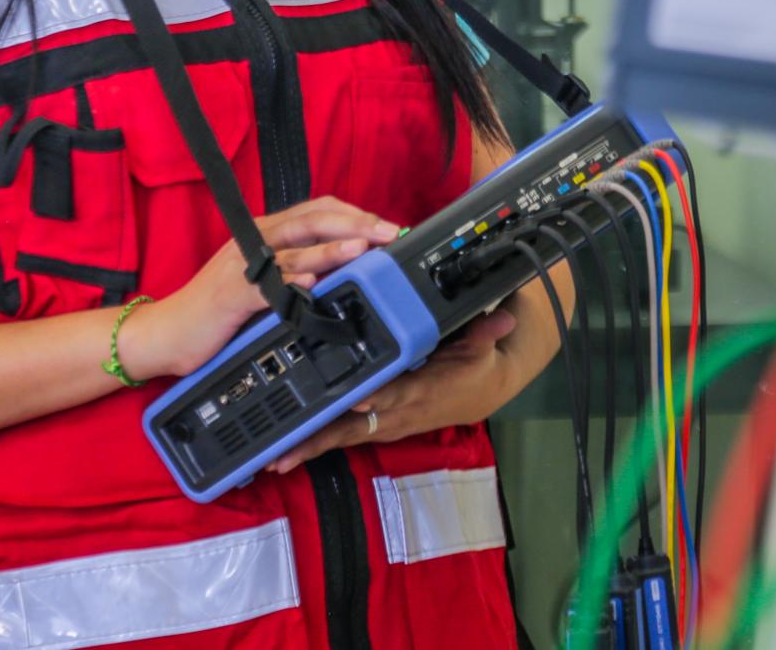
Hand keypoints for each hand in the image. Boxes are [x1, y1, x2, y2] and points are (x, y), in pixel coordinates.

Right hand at [118, 197, 400, 381]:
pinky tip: (311, 283)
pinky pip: (266, 286)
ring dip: (331, 249)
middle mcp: (255, 241)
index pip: (317, 209)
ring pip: (294, 249)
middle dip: (355, 224)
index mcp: (265, 232)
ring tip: (362, 247)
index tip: (386, 226)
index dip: (354, 213)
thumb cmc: (217, 308)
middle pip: (312, 221)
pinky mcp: (231, 295)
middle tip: (388, 233)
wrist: (166, 334)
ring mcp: (242, 266)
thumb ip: (297, 264)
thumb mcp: (262, 277)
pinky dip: (290, 282)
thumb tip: (348, 262)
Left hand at [265, 308, 518, 472]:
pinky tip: (285, 452)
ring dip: (309, 448)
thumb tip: (502, 317)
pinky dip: (314, 444)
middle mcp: (396, 413)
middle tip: (284, 451)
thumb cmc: (475, 367)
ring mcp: (384, 423)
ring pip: (342, 437)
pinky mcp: (377, 426)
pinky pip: (342, 437)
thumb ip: (484, 333)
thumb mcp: (482, 348)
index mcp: (419, 390)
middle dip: (319, 440)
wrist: (480, 394)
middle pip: (353, 427)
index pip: (393, 394)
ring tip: (274, 459)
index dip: (374, 399)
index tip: (353, 399)